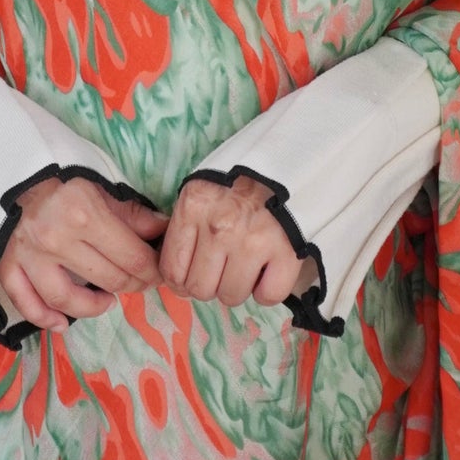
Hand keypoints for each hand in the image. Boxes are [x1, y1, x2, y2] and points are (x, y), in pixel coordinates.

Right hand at [0, 174, 168, 332]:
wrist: (12, 174)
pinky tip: (63, 324)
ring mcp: (30, 257)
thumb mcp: (101, 187)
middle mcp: (57, 240)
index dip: (153, 270)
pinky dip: (45, 318)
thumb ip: (134, 214)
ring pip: (67, 299)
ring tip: (108, 301)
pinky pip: (26, 302)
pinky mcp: (8, 266)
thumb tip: (165, 232)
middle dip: (134, 285)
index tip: (159, 273)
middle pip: (108, 279)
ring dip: (94, 307)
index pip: (132, 257)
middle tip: (141, 283)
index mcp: (84, 215)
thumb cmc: (62, 179)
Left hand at [159, 172, 306, 309]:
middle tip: (223, 270)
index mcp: (193, 209)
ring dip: (238, 288)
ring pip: (232, 296)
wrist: (287, 162)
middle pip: (201, 290)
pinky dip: (267, 292)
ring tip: (246, 268)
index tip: (194, 276)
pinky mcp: (286, 252)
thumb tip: (176, 277)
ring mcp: (253, 242)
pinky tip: (267, 273)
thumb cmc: (239, 180)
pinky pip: (268, 296)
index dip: (181, 282)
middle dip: (210, 285)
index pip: (172, 271)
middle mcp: (219, 229)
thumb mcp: (201, 192)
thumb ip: (184, 227)